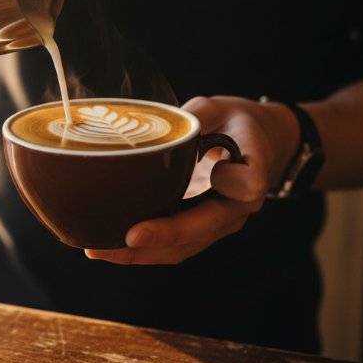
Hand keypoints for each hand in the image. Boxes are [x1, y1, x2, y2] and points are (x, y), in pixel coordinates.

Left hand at [84, 95, 299, 264]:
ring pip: (184, 248)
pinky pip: (175, 246)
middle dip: (160, 239)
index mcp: (251, 172)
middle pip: (201, 231)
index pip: (243, 187)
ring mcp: (220, 223)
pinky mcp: (202, 229)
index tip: (204, 185)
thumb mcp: (219, 108)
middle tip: (120, 239)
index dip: (221, 190)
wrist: (263, 144)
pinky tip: (109, 246)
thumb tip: (159, 127)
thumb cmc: (237, 122)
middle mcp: (237, 208)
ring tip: (100, 250)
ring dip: (142, 254)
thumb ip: (196, 116)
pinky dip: (143, 250)